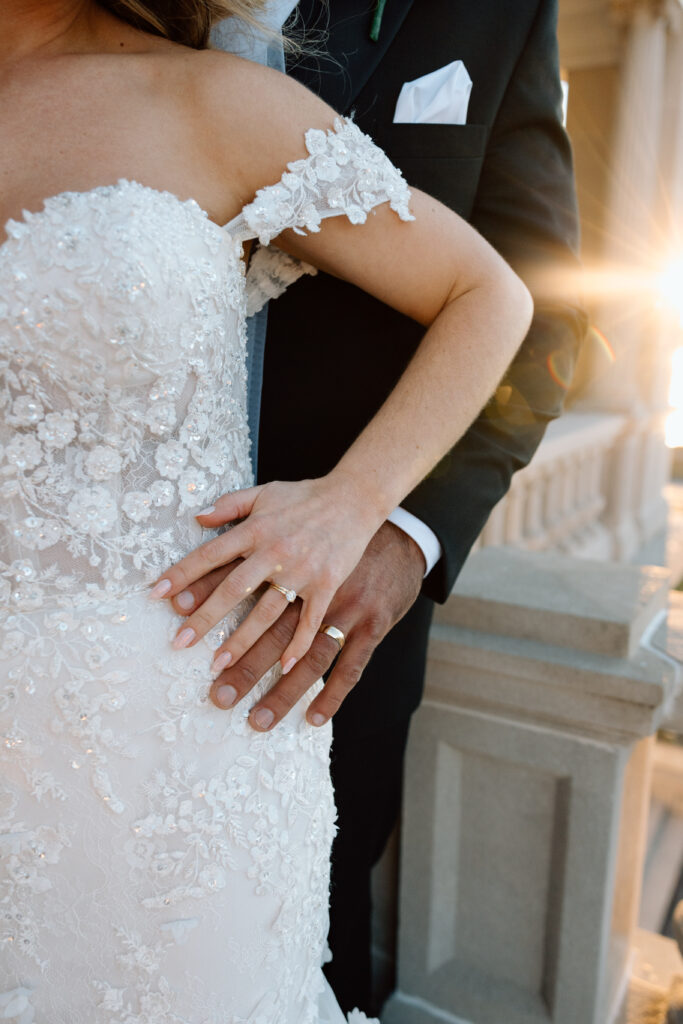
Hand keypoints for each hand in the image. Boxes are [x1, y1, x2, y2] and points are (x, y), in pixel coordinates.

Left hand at [149, 477, 382, 674]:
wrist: (355, 497)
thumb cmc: (305, 496)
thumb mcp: (264, 492)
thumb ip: (229, 504)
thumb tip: (197, 517)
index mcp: (256, 529)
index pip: (210, 554)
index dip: (182, 574)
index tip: (157, 596)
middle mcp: (275, 551)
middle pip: (233, 589)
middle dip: (205, 618)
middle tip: (180, 643)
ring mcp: (302, 570)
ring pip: (267, 611)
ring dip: (242, 640)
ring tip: (219, 664)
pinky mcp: (327, 584)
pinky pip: (310, 620)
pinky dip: (298, 644)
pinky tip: (282, 666)